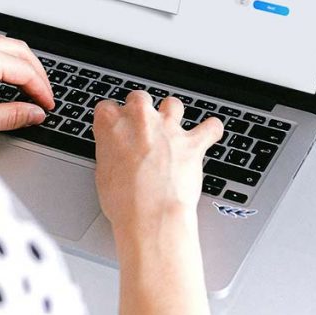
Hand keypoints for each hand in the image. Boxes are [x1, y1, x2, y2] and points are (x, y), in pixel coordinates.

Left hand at [0, 29, 53, 140]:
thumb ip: (10, 115)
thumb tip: (33, 114)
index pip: (26, 71)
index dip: (42, 91)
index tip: (48, 106)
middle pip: (20, 52)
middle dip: (37, 74)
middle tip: (44, 97)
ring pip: (3, 46)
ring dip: (20, 64)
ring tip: (27, 88)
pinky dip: (2, 60)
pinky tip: (1, 77)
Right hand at [93, 91, 223, 235]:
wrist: (150, 216)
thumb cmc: (124, 202)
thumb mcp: (103, 174)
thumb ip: (110, 154)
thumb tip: (116, 155)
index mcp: (111, 124)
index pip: (107, 107)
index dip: (113, 119)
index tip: (116, 127)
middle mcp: (140, 119)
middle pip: (140, 98)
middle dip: (141, 109)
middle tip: (141, 127)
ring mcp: (168, 128)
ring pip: (172, 104)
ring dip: (172, 114)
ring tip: (172, 127)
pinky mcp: (192, 142)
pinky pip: (210, 127)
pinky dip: (211, 130)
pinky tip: (210, 132)